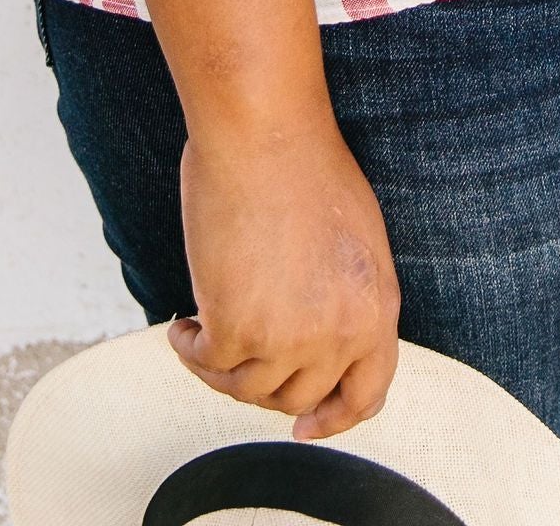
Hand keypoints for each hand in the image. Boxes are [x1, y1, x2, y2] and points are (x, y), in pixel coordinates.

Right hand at [171, 107, 399, 437]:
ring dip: (220, 369)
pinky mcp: (236, 329)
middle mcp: (339, 333)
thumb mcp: (355, 239)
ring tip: (201, 335)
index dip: (335, 420)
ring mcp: (288, 338)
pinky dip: (188, 349)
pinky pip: (205, 363)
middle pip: (297, 397)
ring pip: (246, 389)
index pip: (366, 394)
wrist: (266, 132)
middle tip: (236, 356)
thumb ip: (346, 295)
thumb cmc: (305, 166)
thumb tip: (320, 339)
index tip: (304, 427)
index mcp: (377, 307)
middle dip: (265, 384)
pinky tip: (182, 327)